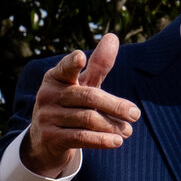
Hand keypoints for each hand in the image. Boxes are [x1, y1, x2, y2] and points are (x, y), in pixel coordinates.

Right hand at [20, 32, 139, 177]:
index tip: (80, 57)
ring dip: (112, 126)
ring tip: (127, 131)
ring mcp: (46, 117)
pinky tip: (117, 141)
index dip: (72, 63)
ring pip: (88, 119)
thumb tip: (112, 37)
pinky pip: (81, 137)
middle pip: (89, 97)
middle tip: (135, 114)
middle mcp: (47, 95)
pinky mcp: (50, 138)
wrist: (44, 143)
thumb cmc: (69, 107)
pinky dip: (102, 140)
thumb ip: (98, 65)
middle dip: (115, 106)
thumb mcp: (81, 86)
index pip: (66, 68)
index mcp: (55, 78)